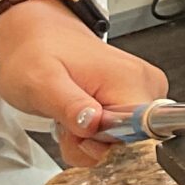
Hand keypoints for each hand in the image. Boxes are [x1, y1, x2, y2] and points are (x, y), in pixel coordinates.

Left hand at [0, 0, 167, 165]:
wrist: (39, 36)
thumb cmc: (37, 53)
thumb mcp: (39, 81)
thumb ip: (67, 105)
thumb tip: (93, 124)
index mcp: (131, 81)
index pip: (138, 139)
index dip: (104, 148)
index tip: (78, 134)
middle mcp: (147, 85)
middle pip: (133, 144)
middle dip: (95, 146)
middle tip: (67, 124)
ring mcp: (145, 91)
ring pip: (126, 143)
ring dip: (94, 142)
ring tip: (71, 117)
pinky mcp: (137, 98)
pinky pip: (123, 134)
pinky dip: (98, 136)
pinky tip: (81, 117)